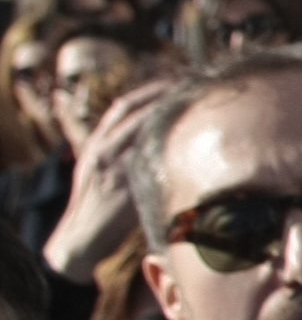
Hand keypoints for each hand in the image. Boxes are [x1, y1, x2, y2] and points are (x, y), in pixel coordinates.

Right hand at [42, 73, 178, 280]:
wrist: (81, 238)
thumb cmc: (95, 206)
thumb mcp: (97, 171)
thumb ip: (118, 153)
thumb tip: (148, 137)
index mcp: (96, 144)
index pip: (124, 106)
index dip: (150, 90)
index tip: (174, 81)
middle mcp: (104, 150)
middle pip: (137, 110)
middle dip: (166, 95)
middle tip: (195, 85)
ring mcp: (116, 166)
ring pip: (146, 129)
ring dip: (174, 114)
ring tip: (202, 104)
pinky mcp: (128, 186)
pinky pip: (153, 158)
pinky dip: (173, 145)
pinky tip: (196, 138)